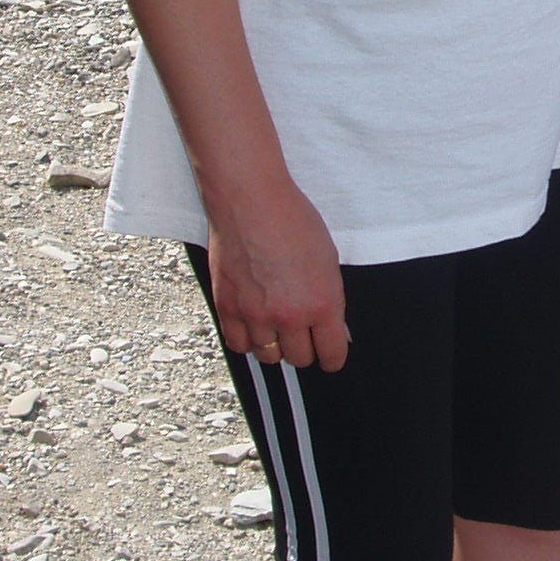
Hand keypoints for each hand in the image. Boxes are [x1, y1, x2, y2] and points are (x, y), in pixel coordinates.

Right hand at [205, 178, 349, 371]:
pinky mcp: (227, 308)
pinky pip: (238, 345)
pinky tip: (253, 327)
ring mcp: (255, 315)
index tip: (330, 357)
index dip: (333, 358)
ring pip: (269, 356)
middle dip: (305, 348)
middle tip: (303, 334)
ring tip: (277, 327)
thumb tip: (330, 323)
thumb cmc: (292, 220)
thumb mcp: (328, 259)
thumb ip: (329, 297)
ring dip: (275, 345)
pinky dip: (247, 341)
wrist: (250, 201)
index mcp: (321, 304)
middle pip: (299, 359)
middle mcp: (288, 316)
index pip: (331, 354)